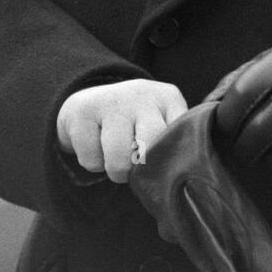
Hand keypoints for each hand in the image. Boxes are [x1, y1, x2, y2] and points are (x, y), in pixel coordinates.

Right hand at [56, 78, 187, 183]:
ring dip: (115, 170)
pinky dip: (92, 162)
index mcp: (168, 98)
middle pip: (149, 152)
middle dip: (140, 170)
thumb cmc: (135, 123)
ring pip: (119, 161)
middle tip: (135, 164)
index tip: (162, 164)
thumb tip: (188, 178)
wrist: (89, 102)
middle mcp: (142, 94)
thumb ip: (175, 141)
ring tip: (115, 156)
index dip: (169, 160)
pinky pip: (91, 160)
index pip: (179, 138)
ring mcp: (112, 100)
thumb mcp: (161, 121)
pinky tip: (95, 145)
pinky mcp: (84, 111)